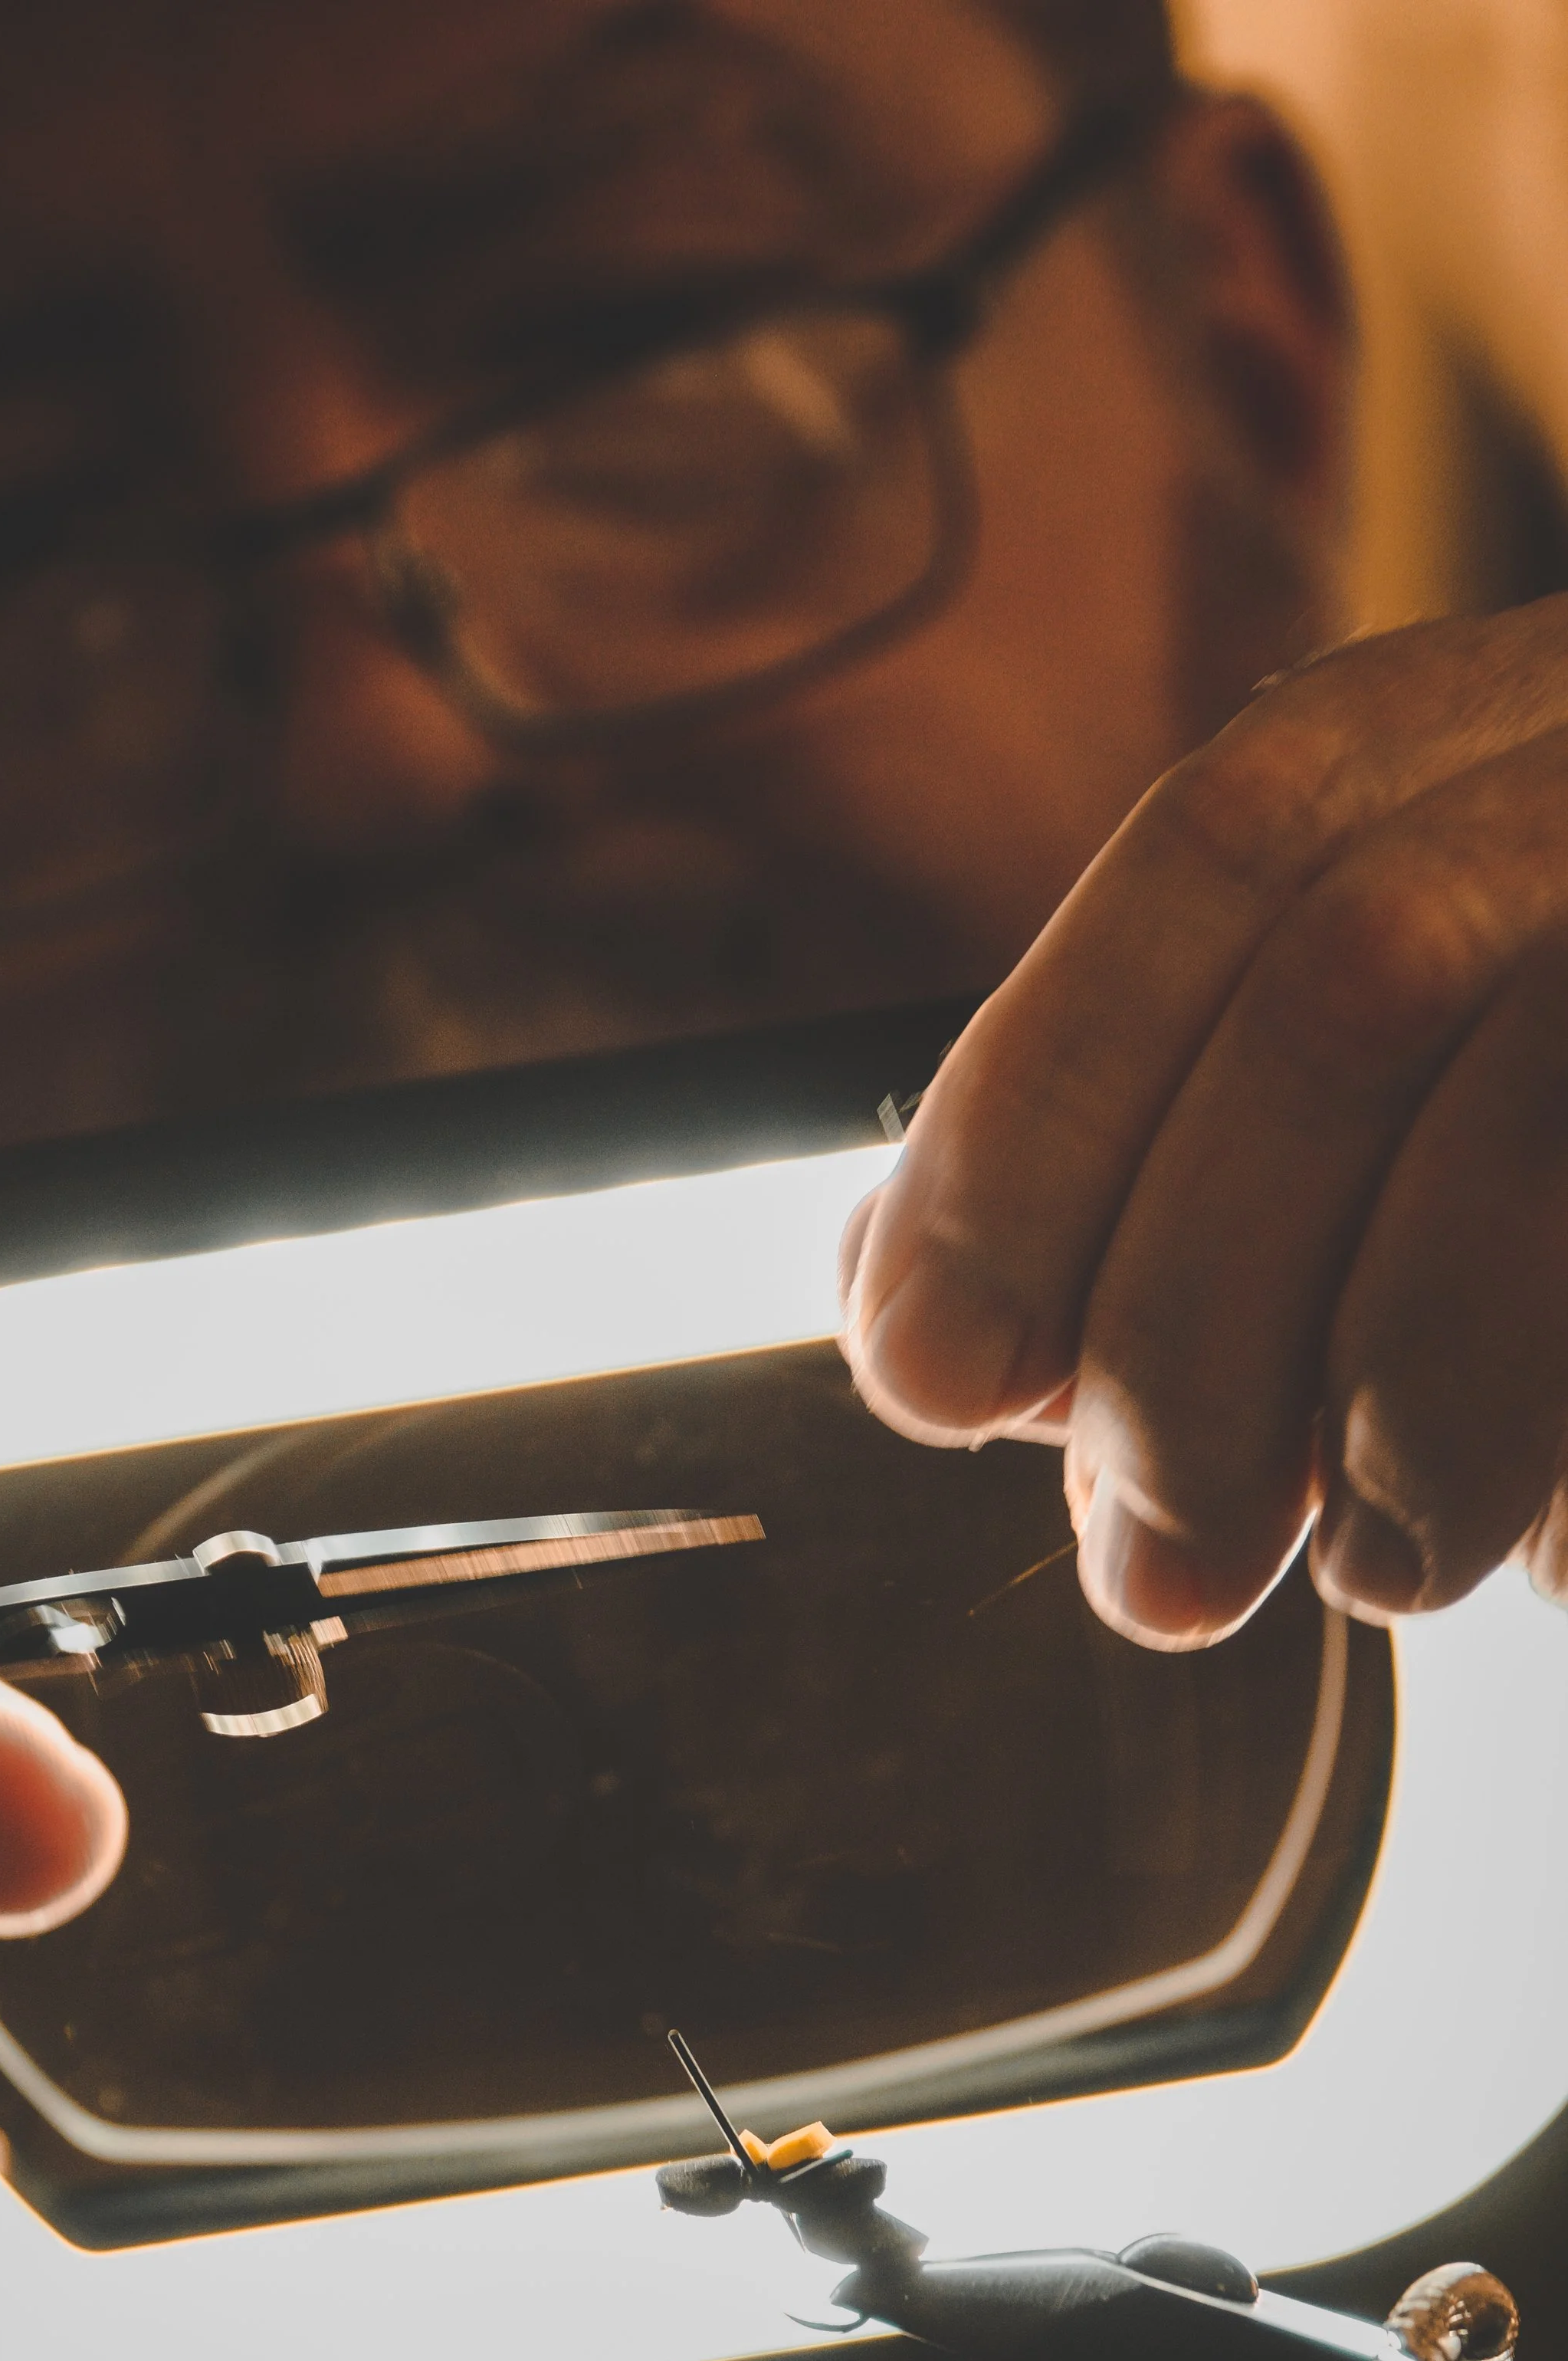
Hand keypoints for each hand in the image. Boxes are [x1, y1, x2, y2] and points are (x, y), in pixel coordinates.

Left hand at [840, 602, 1567, 1647]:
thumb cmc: (1567, 1091)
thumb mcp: (1394, 1034)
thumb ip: (1179, 1128)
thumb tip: (934, 1328)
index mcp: (1493, 716)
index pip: (1225, 848)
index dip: (1042, 1119)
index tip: (931, 1369)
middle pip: (1361, 985)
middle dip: (1197, 1325)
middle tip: (1159, 1567)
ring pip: (1536, 1136)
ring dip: (1408, 1419)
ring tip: (1379, 1569)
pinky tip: (1559, 1558)